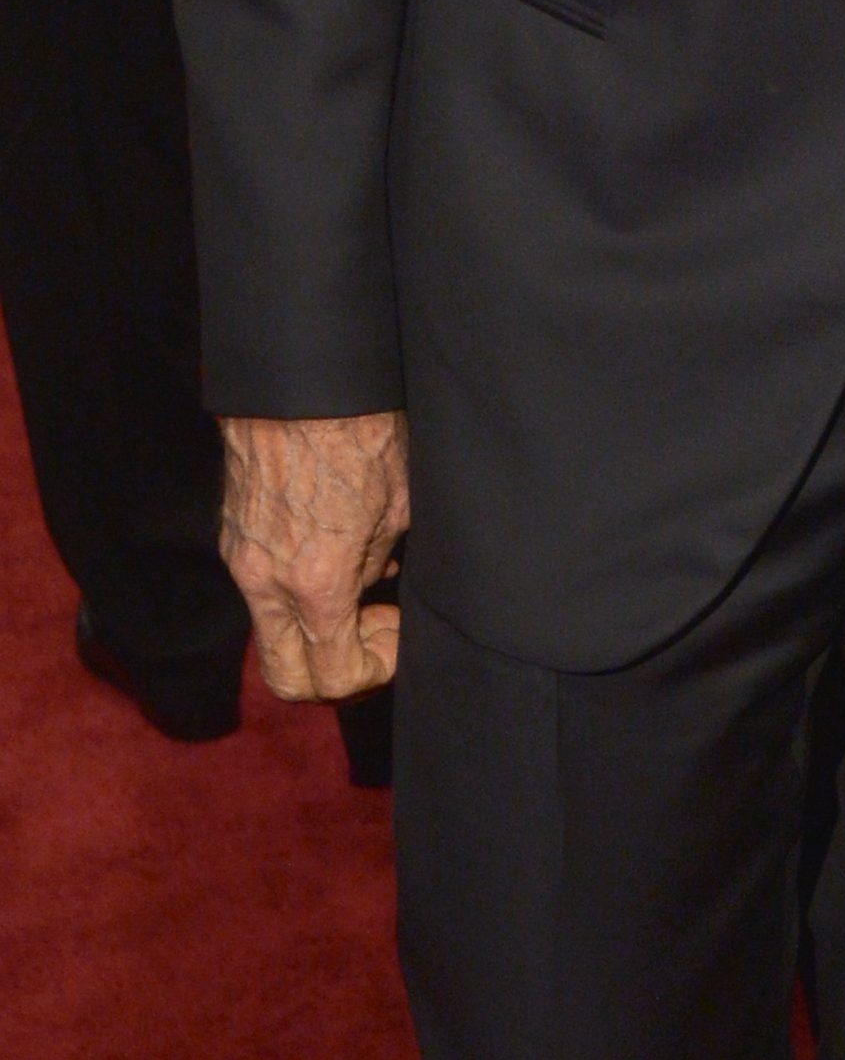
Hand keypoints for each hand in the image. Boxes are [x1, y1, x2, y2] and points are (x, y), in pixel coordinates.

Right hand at [220, 412, 410, 700]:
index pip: (333, 676)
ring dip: (315, 630)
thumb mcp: (398, 506)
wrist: (302, 380)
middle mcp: (266, 582)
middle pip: (287, 679)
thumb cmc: (362, 432)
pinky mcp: (232, 536)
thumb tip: (375, 586)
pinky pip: (261, 591)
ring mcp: (241, 560)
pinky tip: (333, 551)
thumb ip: (381, 564)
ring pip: (272, 633)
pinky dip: (295, 594)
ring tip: (361, 583)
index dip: (374, 670)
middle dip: (333, 674)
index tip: (397, 638)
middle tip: (374, 633)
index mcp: (316, 582)